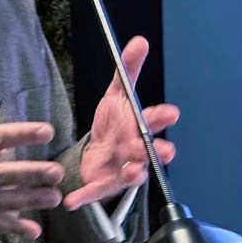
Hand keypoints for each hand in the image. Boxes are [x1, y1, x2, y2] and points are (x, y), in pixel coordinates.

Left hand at [63, 36, 179, 210]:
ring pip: (131, 174)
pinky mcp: (102, 186)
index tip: (170, 111)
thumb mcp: (116, 94)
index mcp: (138, 128)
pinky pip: (94, 192)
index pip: (153, 121)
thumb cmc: (113, 125)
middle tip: (163, 149)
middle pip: (148, 151)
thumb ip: (128, 70)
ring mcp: (121, 171)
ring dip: (133, 173)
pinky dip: (84, 197)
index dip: (161, 117)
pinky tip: (71, 202)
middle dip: (156, 150)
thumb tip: (139, 41)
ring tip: (133, 171)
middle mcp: (135, 152)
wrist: (97, 155)